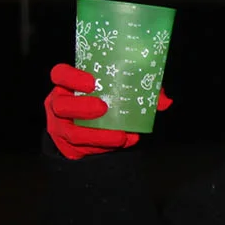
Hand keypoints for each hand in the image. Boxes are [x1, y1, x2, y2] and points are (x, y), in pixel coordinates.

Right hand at [45, 63, 170, 159]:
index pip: (60, 75)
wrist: (89, 133)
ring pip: (71, 133)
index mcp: (69, 85)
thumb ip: (139, 91)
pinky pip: (83, 149)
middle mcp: (60, 103)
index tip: (92, 82)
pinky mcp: (68, 146)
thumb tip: (164, 99)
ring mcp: (61, 126)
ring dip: (97, 135)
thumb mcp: (117, 92)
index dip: (72, 77)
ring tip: (119, 136)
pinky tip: (125, 142)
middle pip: (60, 105)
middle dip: (82, 107)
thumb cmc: (105, 103)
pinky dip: (106, 146)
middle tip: (104, 108)